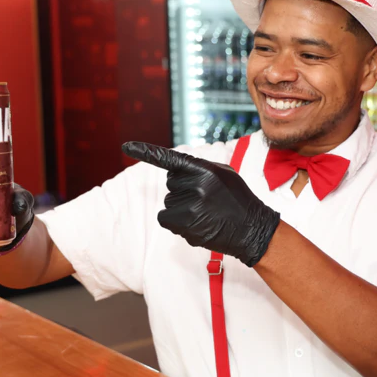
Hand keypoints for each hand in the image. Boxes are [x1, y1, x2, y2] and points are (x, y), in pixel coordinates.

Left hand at [122, 141, 279, 266]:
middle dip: (183, 188)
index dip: (146, 151)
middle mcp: (196, 186)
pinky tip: (194, 222)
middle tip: (205, 198)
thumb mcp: (224, 174)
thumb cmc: (237, 199)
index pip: (171, 158)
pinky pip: (164, 217)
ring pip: (169, 200)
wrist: (251, 229)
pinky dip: (174, 220)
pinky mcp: (183, 224)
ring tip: (205, 212)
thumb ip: (201, 168)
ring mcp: (189, 206)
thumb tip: (177, 168)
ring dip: (181, 206)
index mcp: (205, 170)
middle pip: (171, 182)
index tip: (126, 146)